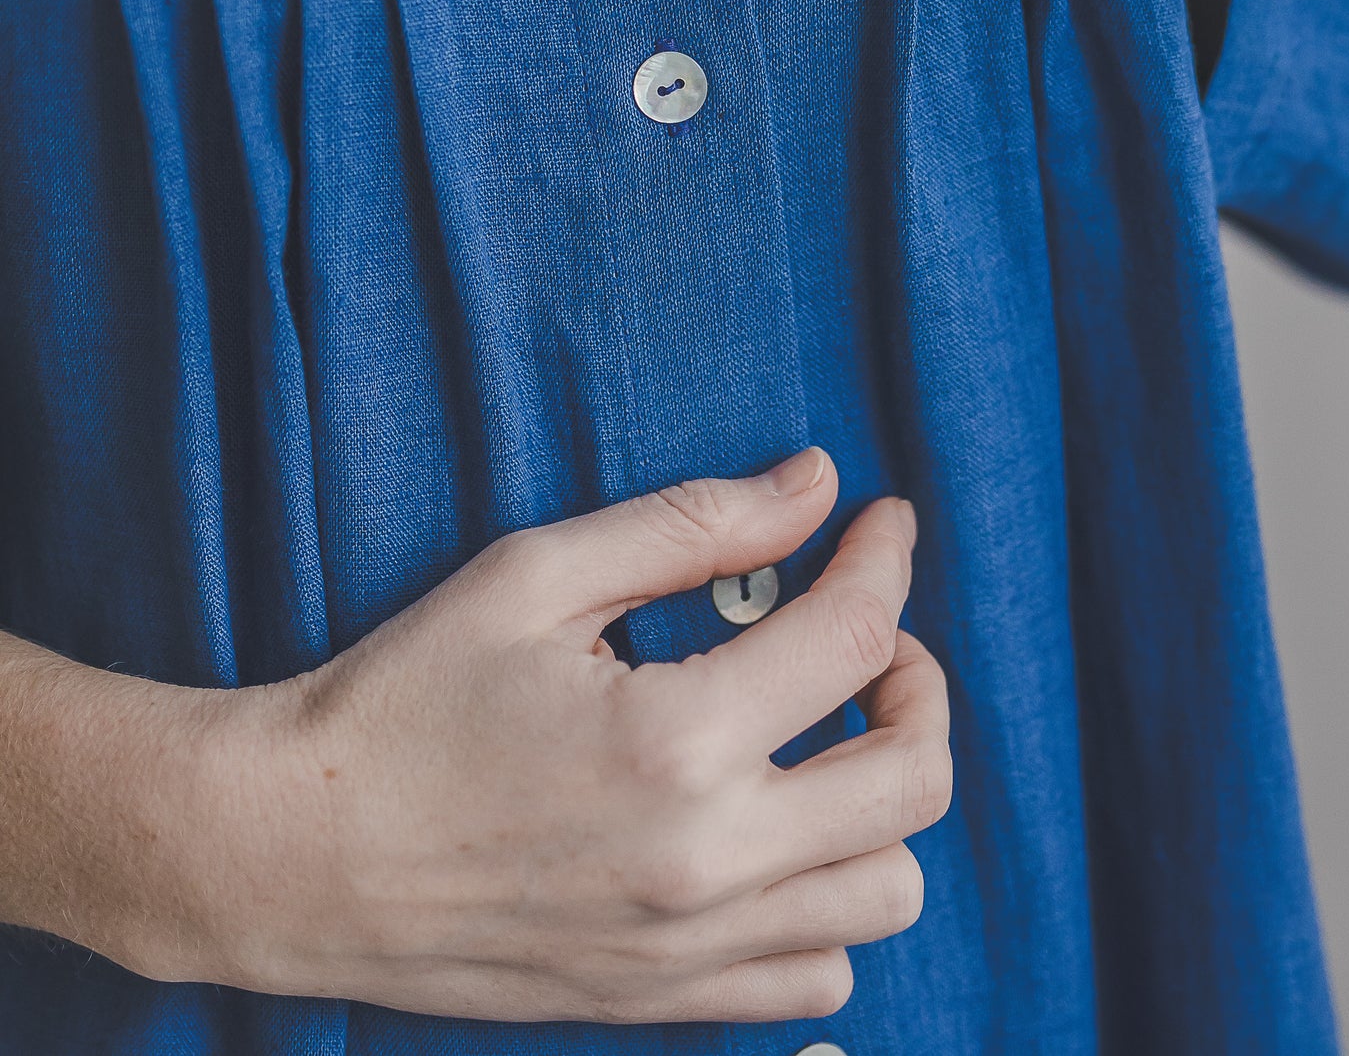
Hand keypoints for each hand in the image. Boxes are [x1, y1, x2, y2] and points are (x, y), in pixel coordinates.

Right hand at [153, 453, 948, 1025]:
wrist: (295, 856)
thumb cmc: (406, 700)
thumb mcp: (538, 574)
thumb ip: (693, 523)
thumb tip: (816, 482)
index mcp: (673, 737)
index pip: (856, 635)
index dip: (886, 558)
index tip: (878, 524)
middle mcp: (703, 859)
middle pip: (912, 777)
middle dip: (915, 681)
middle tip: (868, 634)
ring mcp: (688, 949)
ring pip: (889, 891)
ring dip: (883, 801)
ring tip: (827, 736)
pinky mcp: (661, 1003)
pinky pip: (819, 982)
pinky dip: (830, 907)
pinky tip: (781, 832)